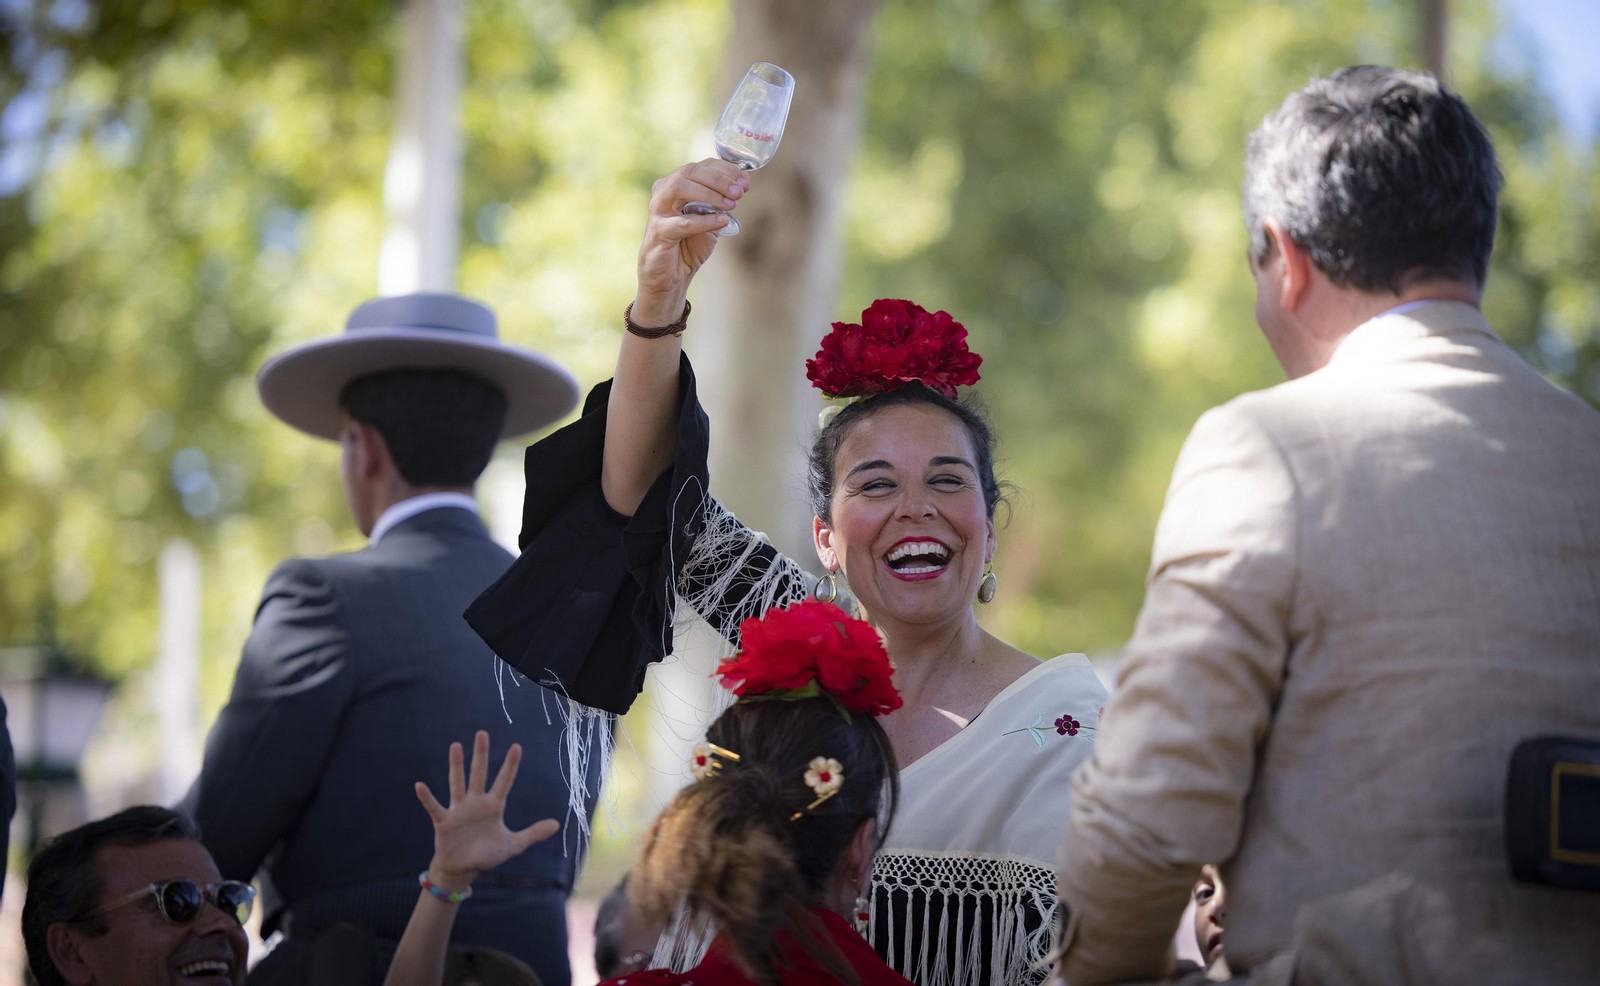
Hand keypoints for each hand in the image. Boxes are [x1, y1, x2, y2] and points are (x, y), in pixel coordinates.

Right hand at [414, 731, 559, 893]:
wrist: (463, 868)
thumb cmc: (487, 854)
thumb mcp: (513, 845)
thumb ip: (533, 834)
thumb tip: (556, 824)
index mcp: (493, 806)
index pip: (504, 781)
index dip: (510, 765)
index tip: (517, 746)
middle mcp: (476, 803)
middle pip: (479, 774)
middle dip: (481, 755)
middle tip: (482, 733)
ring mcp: (459, 810)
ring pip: (457, 783)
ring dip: (456, 766)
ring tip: (456, 746)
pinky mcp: (443, 821)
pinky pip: (434, 806)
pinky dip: (427, 797)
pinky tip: (420, 785)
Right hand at [632, 159, 749, 324]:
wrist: (671, 275)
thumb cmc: (689, 244)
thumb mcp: (709, 218)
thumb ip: (721, 202)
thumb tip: (742, 186)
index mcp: (675, 184)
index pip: (701, 166)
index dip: (725, 170)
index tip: (745, 181)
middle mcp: (663, 191)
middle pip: (690, 171)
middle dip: (719, 179)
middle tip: (740, 192)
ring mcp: (658, 210)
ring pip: (680, 188)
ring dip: (710, 194)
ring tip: (732, 205)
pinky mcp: (658, 232)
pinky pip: (682, 222)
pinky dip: (704, 221)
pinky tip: (722, 222)